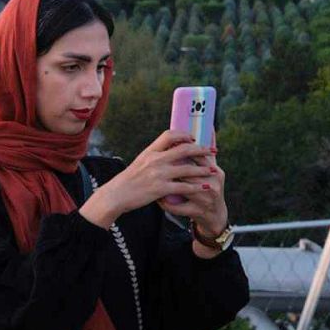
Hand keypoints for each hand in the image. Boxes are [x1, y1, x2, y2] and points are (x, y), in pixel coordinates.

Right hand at [79, 130, 212, 228]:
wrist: (116, 195)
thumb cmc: (128, 180)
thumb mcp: (139, 162)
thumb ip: (154, 156)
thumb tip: (168, 152)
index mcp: (150, 151)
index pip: (169, 135)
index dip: (183, 134)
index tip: (193, 138)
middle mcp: (155, 160)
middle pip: (184, 149)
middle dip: (201, 149)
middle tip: (212, 150)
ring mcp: (158, 174)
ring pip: (187, 169)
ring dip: (203, 169)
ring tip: (213, 170)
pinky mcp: (160, 189)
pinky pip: (183, 187)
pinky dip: (196, 187)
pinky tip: (204, 187)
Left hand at [159, 154, 228, 237]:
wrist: (215, 216)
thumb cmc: (207, 190)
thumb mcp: (208, 175)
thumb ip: (198, 160)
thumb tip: (185, 138)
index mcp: (216, 172)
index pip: (198, 157)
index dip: (181, 152)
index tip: (167, 149)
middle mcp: (213, 185)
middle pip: (189, 172)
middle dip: (172, 169)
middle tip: (156, 165)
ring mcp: (206, 200)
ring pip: (182, 189)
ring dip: (166, 186)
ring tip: (153, 181)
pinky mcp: (198, 212)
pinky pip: (178, 207)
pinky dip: (166, 204)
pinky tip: (158, 200)